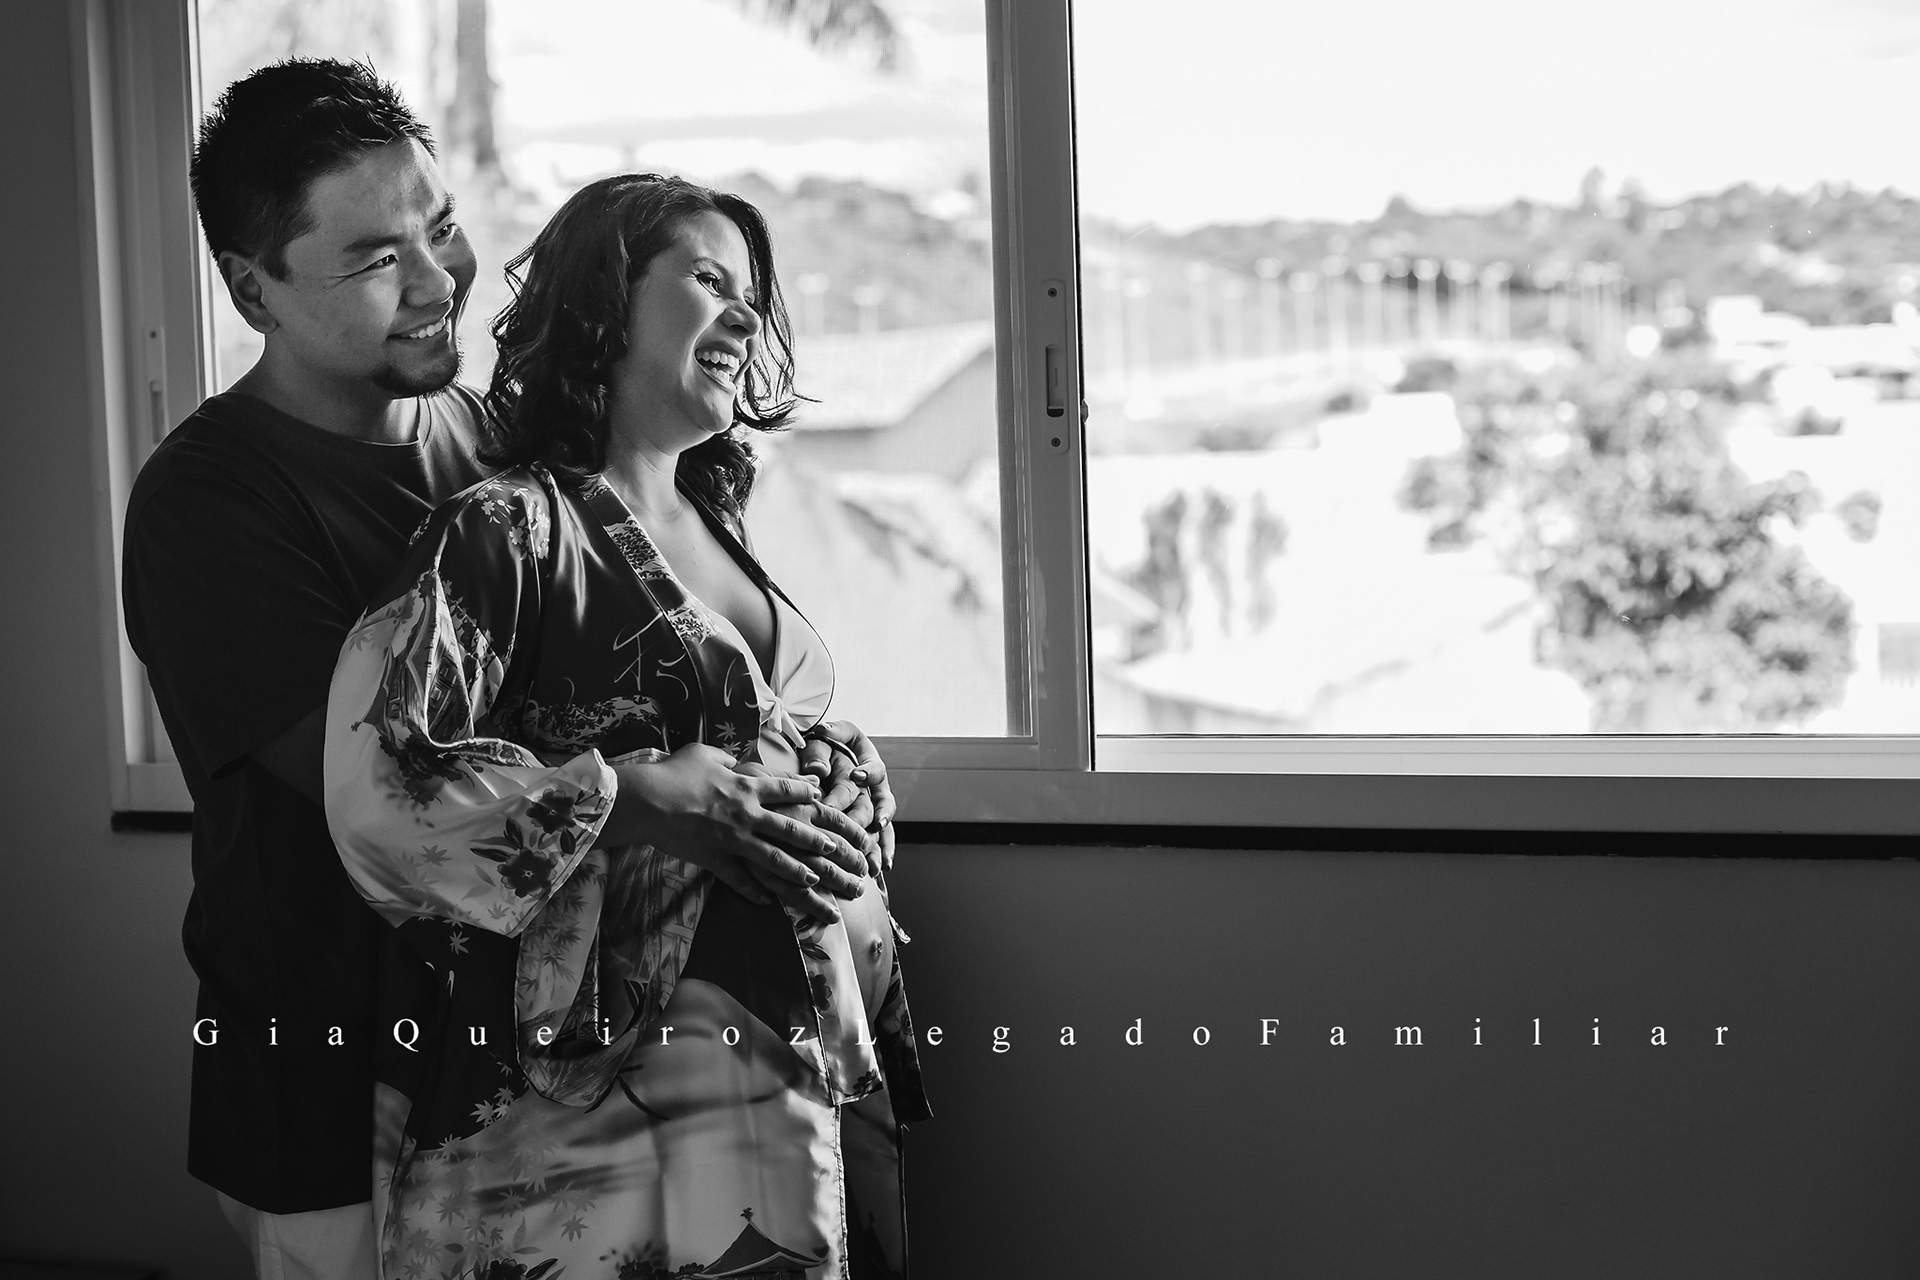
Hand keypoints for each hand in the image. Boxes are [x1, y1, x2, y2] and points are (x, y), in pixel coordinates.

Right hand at [603, 744, 862, 923]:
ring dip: (795, 870)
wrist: (647, 801)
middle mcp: (746, 814)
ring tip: (813, 879)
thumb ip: (726, 758)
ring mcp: (732, 840)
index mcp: (746, 786)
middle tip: (833, 849)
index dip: (805, 794)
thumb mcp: (704, 753)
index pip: (785, 790)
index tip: (821, 799)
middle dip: (814, 840)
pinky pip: (738, 879)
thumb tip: (737, 759)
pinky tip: (766, 901)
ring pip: (772, 859)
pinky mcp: (714, 859)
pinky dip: (753, 891)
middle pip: (789, 829)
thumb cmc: (673, 772)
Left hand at [798, 719, 895, 874]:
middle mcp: (876, 785)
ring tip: (875, 859)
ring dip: (878, 842)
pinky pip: (880, 838)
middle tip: (850, 827)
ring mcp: (875, 805)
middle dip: (862, 816)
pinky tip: (881, 869)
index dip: (868, 772)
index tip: (857, 776)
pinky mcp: (870, 821)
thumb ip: (819, 752)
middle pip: (875, 802)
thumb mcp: (819, 741)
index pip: (874, 768)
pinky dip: (881, 853)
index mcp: (869, 760)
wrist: (822, 755)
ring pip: (882, 825)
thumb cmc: (821, 746)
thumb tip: (818, 770)